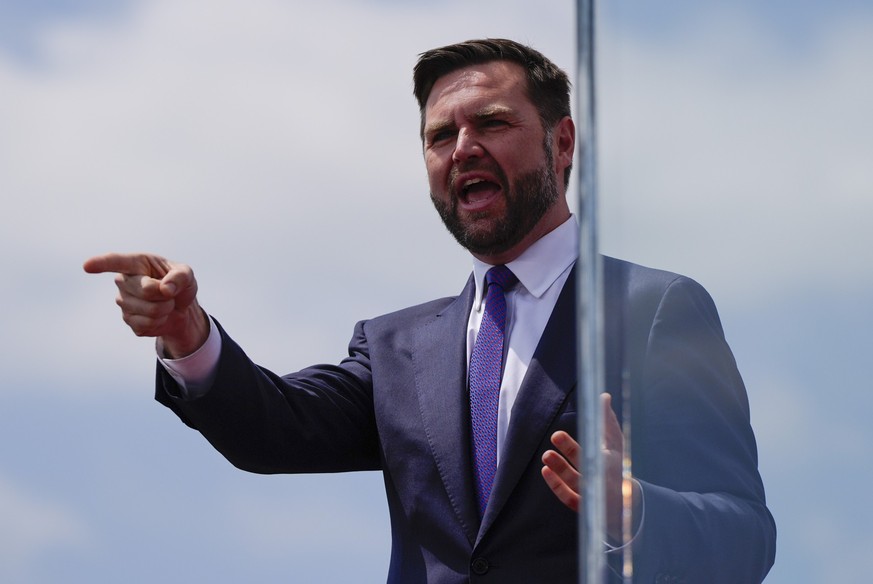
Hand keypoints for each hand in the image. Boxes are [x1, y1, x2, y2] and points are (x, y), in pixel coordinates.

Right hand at [83, 252, 208, 357]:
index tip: (87, 266)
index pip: (115, 262)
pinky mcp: (129, 321)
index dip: (101, 263)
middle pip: (146, 290)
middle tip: (168, 292)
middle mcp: (123, 282)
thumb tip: (165, 289)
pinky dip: (161, 322)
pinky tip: (159, 315)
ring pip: (150, 310)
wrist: (180, 307)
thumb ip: (180, 276)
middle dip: (166, 294)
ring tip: (164, 303)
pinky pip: (147, 325)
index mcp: (136, 263)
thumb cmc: (178, 284)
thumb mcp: (186, 274)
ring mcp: (123, 302)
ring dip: (166, 308)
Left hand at [541, 393, 639, 541]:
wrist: (626, 507)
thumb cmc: (616, 468)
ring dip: (562, 469)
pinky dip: (558, 486)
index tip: (581, 418)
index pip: (608, 442)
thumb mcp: (614, 446)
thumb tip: (603, 395)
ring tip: (546, 455)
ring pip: (578, 481)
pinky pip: (571, 498)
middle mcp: (606, 476)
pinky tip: (545, 471)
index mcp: (613, 458)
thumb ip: (607, 422)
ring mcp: (597, 493)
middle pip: (591, 462)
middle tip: (556, 435)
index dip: (598, 428)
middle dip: (573, 450)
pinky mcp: (586, 508)